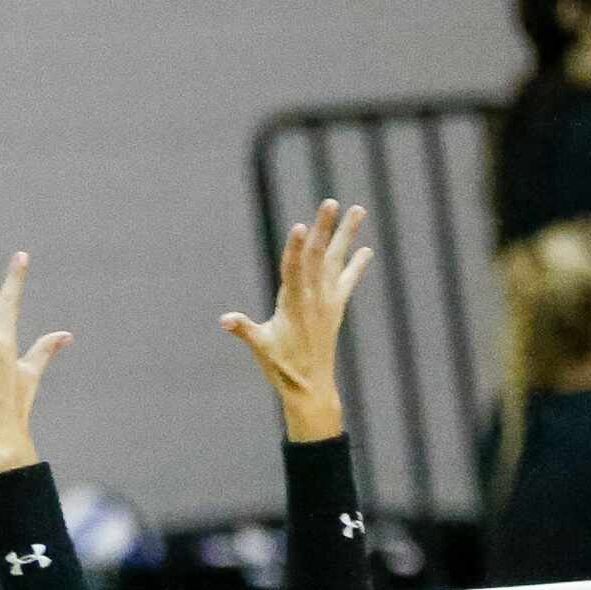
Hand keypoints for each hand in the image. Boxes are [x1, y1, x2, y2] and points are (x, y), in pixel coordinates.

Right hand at [220, 200, 371, 440]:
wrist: (311, 387)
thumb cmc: (281, 367)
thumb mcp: (260, 347)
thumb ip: (244, 330)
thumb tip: (225, 320)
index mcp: (294, 305)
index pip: (294, 270)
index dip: (296, 248)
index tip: (301, 225)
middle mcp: (314, 298)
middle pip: (318, 256)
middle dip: (324, 228)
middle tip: (331, 202)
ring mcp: (327, 302)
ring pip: (336, 261)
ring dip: (346, 235)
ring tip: (358, 210)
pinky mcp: (335, 309)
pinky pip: (346, 281)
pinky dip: (356, 265)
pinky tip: (366, 249)